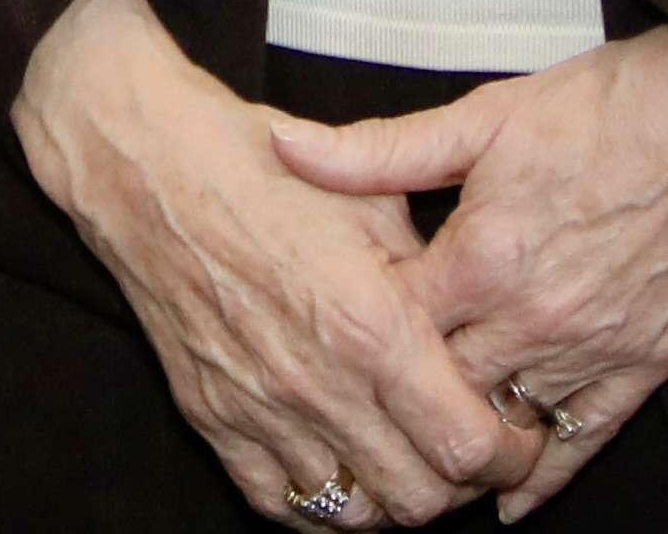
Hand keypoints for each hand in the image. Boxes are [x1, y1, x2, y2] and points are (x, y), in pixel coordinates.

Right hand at [14, 0, 541, 522]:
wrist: (153, 168)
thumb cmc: (263, 170)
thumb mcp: (376, 202)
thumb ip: (435, 280)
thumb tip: (479, 329)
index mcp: (371, 326)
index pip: (468, 443)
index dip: (509, 453)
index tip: (514, 437)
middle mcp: (319, 383)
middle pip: (420, 499)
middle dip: (460, 485)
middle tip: (465, 449)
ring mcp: (262, 410)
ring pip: (356, 514)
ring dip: (392, 497)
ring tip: (405, 459)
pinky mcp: (215, 419)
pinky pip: (281, 505)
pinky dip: (322, 503)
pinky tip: (341, 466)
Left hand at [291, 29, 667, 511]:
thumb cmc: (607, 107)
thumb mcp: (481, 116)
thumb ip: (380, 151)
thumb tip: (289, 148)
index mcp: (483, 255)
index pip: (394, 328)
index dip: (359, 335)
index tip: (332, 338)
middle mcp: (533, 315)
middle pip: (442, 389)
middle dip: (403, 401)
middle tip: (367, 413)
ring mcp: (591, 348)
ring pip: (507, 424)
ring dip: (465, 441)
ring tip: (424, 457)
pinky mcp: (644, 364)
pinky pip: (584, 440)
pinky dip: (546, 477)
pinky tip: (512, 500)